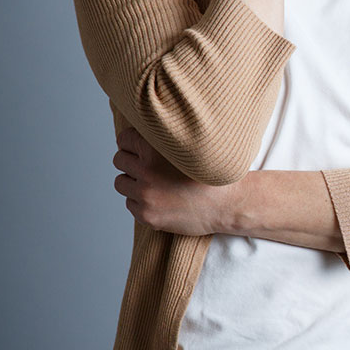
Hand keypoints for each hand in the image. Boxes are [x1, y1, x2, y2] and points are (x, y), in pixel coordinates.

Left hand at [112, 126, 236, 235]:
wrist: (230, 203)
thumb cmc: (212, 173)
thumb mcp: (191, 145)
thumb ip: (165, 138)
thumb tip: (134, 135)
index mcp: (156, 147)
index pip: (124, 139)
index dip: (133, 143)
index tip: (143, 149)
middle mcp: (147, 169)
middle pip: (120, 160)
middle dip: (132, 162)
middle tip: (150, 168)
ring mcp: (145, 194)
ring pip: (121, 182)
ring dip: (134, 182)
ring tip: (155, 184)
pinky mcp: (147, 214)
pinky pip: (130, 203)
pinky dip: (141, 202)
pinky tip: (161, 200)